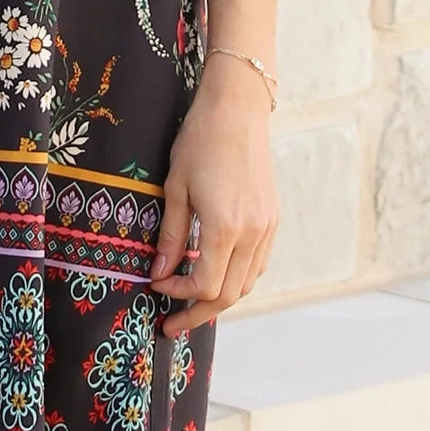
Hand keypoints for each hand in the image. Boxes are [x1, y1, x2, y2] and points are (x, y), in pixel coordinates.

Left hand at [149, 59, 279, 334]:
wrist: (237, 109)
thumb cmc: (199, 141)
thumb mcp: (174, 188)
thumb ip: (169, 235)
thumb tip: (159, 273)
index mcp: (225, 228)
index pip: (204, 285)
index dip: (178, 294)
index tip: (156, 288)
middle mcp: (252, 233)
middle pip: (229, 294)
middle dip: (198, 311)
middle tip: (172, 321)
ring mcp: (267, 227)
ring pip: (247, 283)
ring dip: (219, 298)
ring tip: (191, 300)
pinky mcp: (273, 218)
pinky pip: (257, 263)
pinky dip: (236, 277)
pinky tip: (215, 272)